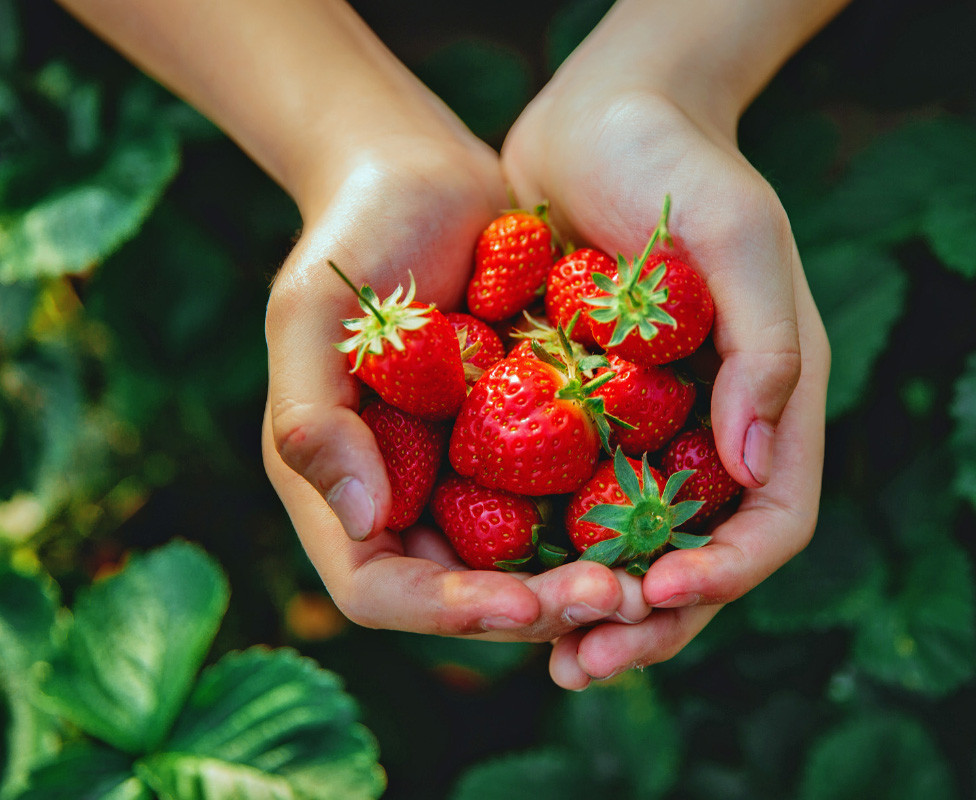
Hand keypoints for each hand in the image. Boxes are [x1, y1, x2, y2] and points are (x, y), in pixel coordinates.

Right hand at [263, 134, 632, 640]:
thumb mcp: (313, 316)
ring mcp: (464, 473)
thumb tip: (359, 522)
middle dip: (537, 607)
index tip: (524, 604)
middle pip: (465, 593)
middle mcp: (404, 496)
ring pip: (523, 562)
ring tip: (648, 574)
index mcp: (341, 485)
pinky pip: (562, 500)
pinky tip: (662, 516)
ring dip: (581, 579)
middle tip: (617, 597)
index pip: (380, 588)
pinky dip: (604, 521)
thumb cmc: (353, 235)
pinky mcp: (520, 442)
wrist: (422, 176)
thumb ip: (313, 417)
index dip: (447, 610)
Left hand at [501, 44, 829, 686]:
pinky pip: (572, 499)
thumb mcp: (740, 238)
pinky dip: (548, 547)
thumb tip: (752, 468)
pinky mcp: (586, 413)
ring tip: (545, 653)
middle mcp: (715, 429)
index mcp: (771, 400)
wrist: (599, 115)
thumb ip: (765, 349)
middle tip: (584, 663)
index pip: (771, 520)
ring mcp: (650, 426)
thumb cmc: (678, 164)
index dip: (725, 572)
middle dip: (651, 618)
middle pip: (700, 556)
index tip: (657, 590)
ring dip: (595, 604)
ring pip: (633, 545)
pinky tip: (499, 577)